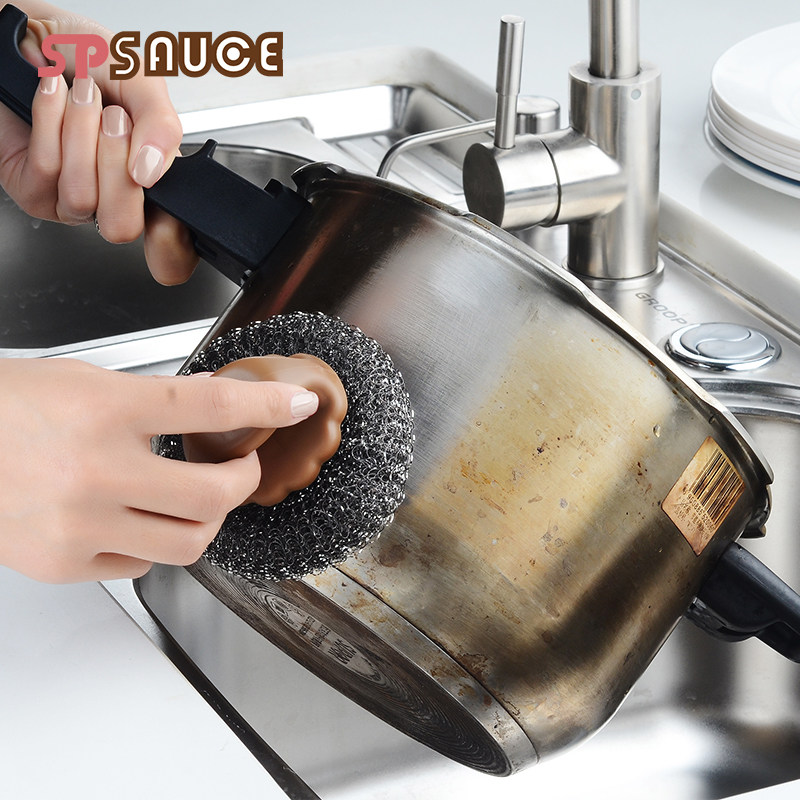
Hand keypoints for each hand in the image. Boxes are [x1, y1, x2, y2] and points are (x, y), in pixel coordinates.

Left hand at [0, 1, 198, 283]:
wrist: (34, 35)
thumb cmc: (84, 57)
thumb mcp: (142, 82)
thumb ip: (163, 126)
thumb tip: (153, 172)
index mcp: (151, 181)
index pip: (169, 237)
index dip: (172, 241)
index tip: (164, 219)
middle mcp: (112, 198)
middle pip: (124, 225)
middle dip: (117, 164)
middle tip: (115, 121)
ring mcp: (71, 201)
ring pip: (82, 196)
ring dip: (80, 132)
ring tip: (81, 98)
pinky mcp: (32, 190)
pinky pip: (47, 170)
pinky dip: (51, 120)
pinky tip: (54, 96)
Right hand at [0, 358, 318, 582]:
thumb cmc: (3, 406)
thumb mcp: (82, 379)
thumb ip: (151, 396)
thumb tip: (212, 401)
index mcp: (104, 409)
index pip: (210, 406)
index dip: (265, 404)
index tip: (294, 405)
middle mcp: (95, 470)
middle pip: (214, 494)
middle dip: (244, 480)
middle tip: (241, 466)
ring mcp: (78, 525)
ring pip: (189, 543)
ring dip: (208, 519)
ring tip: (196, 498)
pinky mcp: (62, 563)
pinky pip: (140, 563)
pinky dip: (153, 541)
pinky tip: (138, 518)